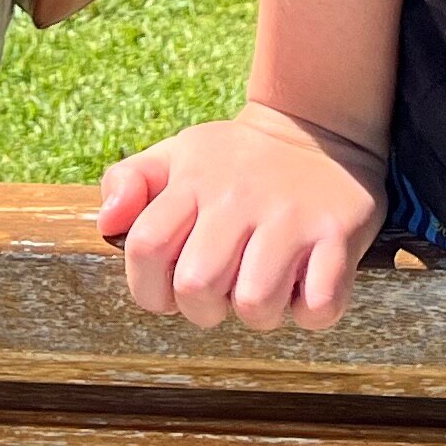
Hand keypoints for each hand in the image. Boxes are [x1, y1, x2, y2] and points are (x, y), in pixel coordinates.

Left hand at [95, 104, 387, 332]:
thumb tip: (108, 222)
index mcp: (193, 182)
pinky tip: (304, 285)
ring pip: (256, 305)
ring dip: (260, 314)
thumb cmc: (237, 161)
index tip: (170, 289)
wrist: (321, 132)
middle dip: (203, 309)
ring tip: (266, 286)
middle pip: (197, 286)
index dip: (148, 288)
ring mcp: (290, 218)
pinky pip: (317, 305)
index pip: (145, 247)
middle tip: (223, 291)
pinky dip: (309, 312)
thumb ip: (129, 181)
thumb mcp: (177, 154)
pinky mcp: (337, 235)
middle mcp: (238, 198)